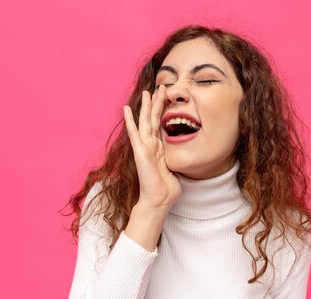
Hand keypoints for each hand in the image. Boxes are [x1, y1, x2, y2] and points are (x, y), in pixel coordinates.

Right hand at [123, 86, 181, 209]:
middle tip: (160, 86)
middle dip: (157, 102)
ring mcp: (144, 147)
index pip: (160, 125)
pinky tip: (127, 108)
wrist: (159, 200)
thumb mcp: (175, 169)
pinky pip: (134, 133)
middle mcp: (150, 146)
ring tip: (147, 91)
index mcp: (159, 149)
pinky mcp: (140, 151)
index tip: (166, 97)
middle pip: (153, 119)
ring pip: (145, 121)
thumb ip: (176, 160)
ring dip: (147, 106)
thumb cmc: (167, 189)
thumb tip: (184, 157)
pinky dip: (130, 120)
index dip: (163, 111)